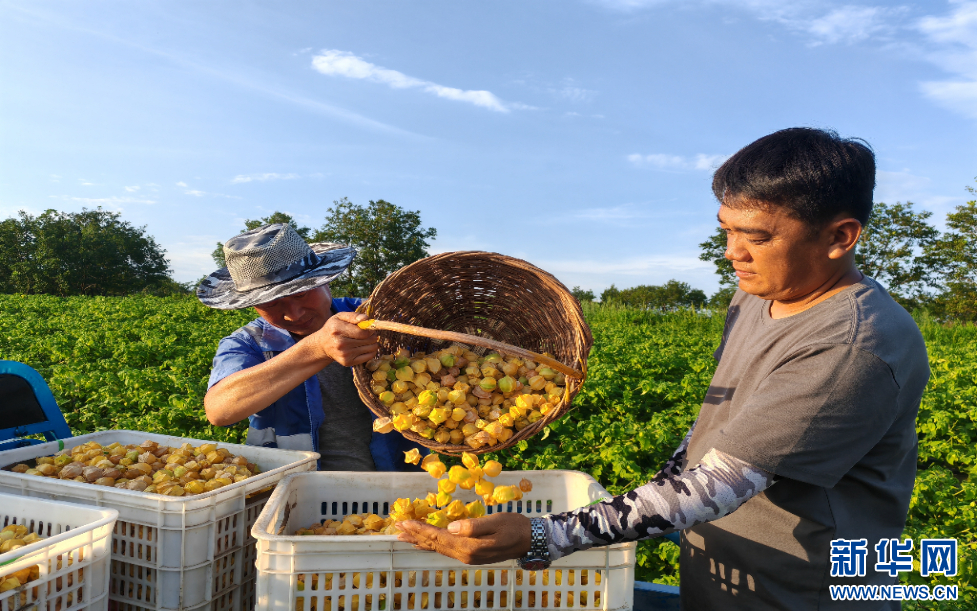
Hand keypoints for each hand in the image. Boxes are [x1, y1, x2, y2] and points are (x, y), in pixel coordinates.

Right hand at [311, 311, 378, 366]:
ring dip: (373, 343)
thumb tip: (366, 319)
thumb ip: (353, 316)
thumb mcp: (340, 317)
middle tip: (370, 333)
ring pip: (371, 348)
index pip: (363, 332)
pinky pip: (368, 357)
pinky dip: (372, 351)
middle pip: (368, 340)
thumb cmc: (334, 328)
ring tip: (368, 340)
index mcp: (338, 329)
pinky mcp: (347, 362)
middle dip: (373, 335)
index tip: (369, 328)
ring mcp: (344, 354)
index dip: (370, 329)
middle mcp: (340, 343)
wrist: (323, 345)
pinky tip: (366, 347)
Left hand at [396, 512, 531, 564]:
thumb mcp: (495, 522)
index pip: (439, 537)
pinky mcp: (471, 554)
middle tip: (397, 529)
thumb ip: (473, 525)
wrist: (530, 540)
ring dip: (422, 541)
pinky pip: (446, 549)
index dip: (420, 529)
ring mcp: (468, 556)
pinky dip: (433, 544)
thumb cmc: (514, 526)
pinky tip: (427, 542)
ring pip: (439, 548)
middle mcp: (465, 554)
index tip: (405, 522)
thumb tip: (451, 527)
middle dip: (415, 536)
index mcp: (469, 546)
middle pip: (435, 544)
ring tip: (406, 536)